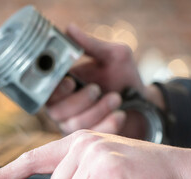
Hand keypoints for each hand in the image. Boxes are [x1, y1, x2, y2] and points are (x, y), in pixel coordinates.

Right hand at [46, 24, 157, 138]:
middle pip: (56, 111)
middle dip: (79, 100)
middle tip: (97, 89)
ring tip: (116, 98)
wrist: (144, 104)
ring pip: (74, 124)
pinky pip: (91, 135)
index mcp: (64, 86)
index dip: (55, 89)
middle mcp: (64, 107)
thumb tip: (69, 29)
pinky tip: (120, 115)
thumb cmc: (124, 78)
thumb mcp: (112, 56)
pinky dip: (108, 124)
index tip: (71, 82)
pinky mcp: (88, 138)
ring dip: (98, 110)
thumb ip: (91, 45)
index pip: (47, 91)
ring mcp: (75, 124)